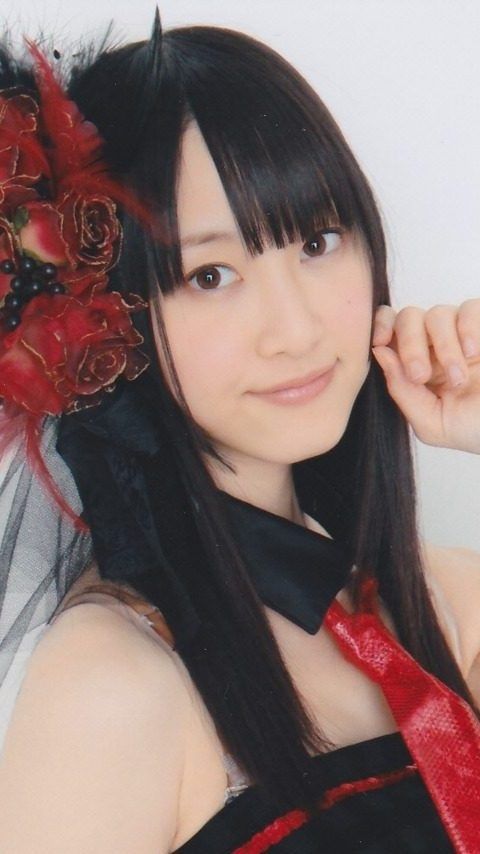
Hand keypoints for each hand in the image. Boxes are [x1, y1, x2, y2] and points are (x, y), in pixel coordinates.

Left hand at [372, 300, 479, 453]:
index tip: (379, 343)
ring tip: (459, 380)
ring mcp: (462, 333)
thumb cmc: (474, 429)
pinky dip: (468, 329)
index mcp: (416, 365)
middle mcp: (436, 345)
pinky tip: (474, 354)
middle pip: (408, 318)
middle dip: (409, 345)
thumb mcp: (431, 423)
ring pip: (437, 314)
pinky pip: (469, 308)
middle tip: (420, 375)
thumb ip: (402, 391)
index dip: (380, 327)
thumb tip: (380, 352)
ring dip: (444, 348)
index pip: (389, 329)